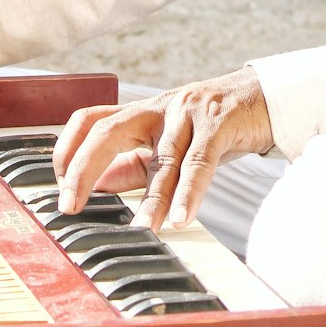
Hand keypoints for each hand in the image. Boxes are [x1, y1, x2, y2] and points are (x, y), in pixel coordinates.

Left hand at [51, 66, 273, 232]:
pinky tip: (181, 218)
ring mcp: (188, 113)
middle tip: (70, 205)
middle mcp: (158, 107)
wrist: (266, 98)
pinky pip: (200, 161)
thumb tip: (98, 187)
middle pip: (107, 130)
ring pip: (162, 157)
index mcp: (142, 111)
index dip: (67, 149)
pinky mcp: (219, 123)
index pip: (90, 120)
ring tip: (142, 228)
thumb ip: (134, 164)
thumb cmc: (213, 125)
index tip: (59, 187)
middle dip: (82, 169)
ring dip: (151, 198)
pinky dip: (189, 193)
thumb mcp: (169, 144)